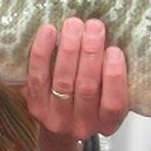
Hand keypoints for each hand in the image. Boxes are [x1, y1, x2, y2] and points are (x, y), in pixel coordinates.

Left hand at [23, 17, 128, 140]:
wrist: (60, 122)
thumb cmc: (93, 98)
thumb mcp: (110, 93)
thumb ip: (113, 73)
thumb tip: (115, 34)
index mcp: (108, 123)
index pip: (114, 104)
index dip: (114, 77)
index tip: (115, 50)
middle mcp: (82, 125)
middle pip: (86, 87)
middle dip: (90, 53)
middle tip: (94, 26)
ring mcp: (56, 118)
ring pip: (63, 81)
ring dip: (68, 49)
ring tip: (74, 25)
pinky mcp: (34, 106)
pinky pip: (38, 77)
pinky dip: (43, 52)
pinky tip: (49, 32)